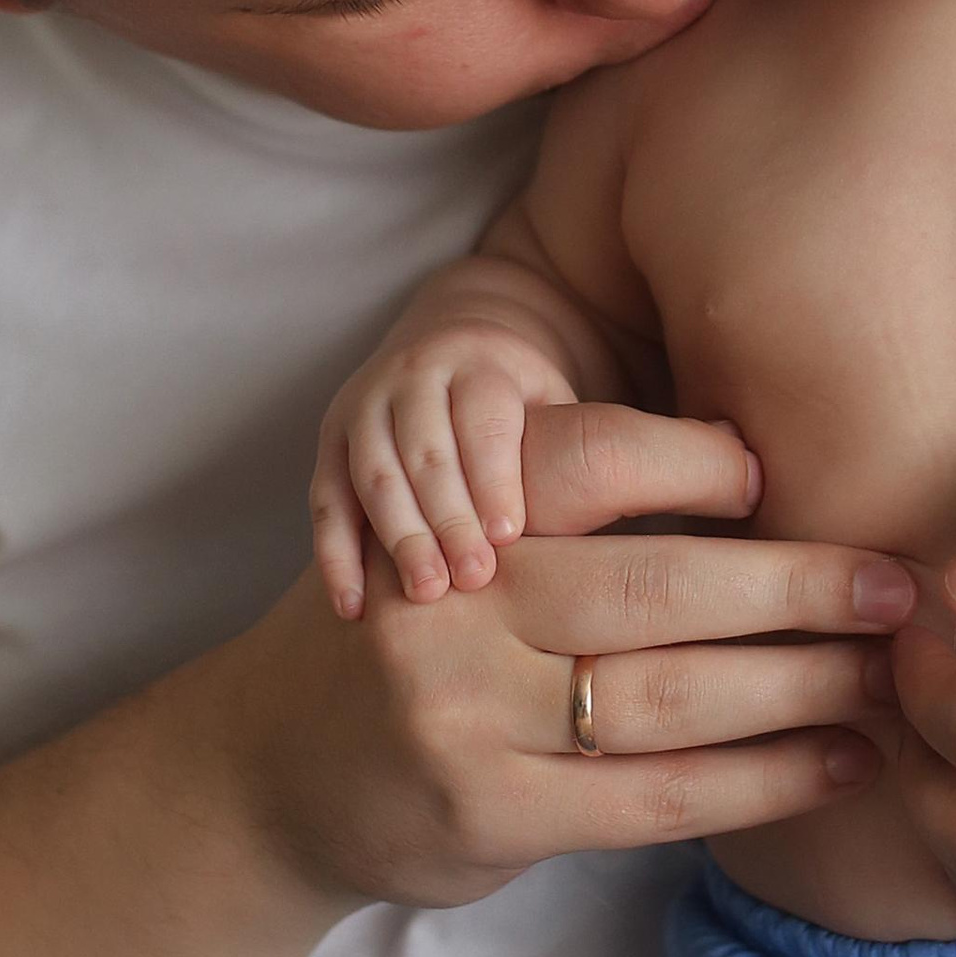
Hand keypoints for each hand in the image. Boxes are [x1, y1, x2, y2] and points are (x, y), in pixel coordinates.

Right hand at [240, 405, 909, 908]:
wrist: (270, 771)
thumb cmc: (418, 634)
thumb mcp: (461, 539)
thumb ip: (572, 512)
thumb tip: (773, 474)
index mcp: (457, 513)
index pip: (592, 463)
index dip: (702, 462)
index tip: (793, 474)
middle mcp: (455, 605)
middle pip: (656, 586)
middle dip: (797, 587)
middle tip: (901, 587)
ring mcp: (468, 719)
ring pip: (670, 698)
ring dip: (803, 689)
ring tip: (894, 680)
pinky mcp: (492, 815)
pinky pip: (657, 797)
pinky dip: (765, 781)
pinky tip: (841, 764)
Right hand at [312, 314, 591, 610]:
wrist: (451, 349)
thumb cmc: (523, 408)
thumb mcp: (557, 407)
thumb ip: (576, 451)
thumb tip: (629, 515)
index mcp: (478, 360)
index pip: (481, 418)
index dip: (493, 476)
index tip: (509, 536)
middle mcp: (413, 374)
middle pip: (422, 447)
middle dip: (446, 516)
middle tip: (473, 579)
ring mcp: (363, 406)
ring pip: (372, 474)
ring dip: (397, 536)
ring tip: (425, 594)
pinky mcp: (330, 443)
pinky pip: (326, 501)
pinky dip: (336, 556)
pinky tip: (355, 607)